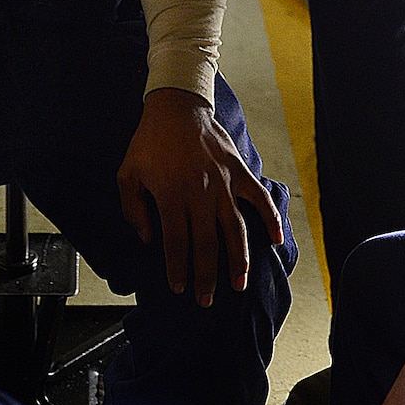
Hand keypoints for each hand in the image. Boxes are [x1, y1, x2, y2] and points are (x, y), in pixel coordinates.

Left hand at [117, 88, 284, 305]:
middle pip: (207, 244)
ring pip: (235, 229)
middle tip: (206, 299)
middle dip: (206, 276)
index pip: (177, 243)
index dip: (178, 269)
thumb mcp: (128, 172)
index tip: (179, 287)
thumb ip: (133, 208)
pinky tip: (277, 240)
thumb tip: (146, 237)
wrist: (177, 105)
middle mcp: (200, 192)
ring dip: (238, 260)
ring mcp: (223, 182)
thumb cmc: (150, 140)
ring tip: (239, 283)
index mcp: (171, 194)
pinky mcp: (239, 171)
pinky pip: (259, 198)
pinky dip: (270, 219)